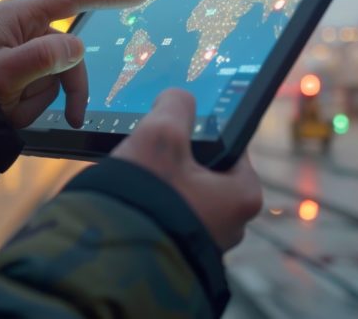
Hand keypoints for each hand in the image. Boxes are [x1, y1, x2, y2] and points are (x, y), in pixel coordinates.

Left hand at [0, 0, 148, 128]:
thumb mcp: (4, 74)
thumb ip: (44, 58)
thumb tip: (76, 47)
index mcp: (20, 16)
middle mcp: (25, 30)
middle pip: (72, 53)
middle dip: (70, 85)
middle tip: (72, 117)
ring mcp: (24, 52)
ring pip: (60, 75)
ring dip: (43, 98)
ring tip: (13, 108)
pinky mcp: (22, 73)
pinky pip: (46, 88)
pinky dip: (33, 104)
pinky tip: (11, 109)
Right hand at [112, 89, 262, 250]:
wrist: (114, 259)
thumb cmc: (147, 198)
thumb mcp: (160, 135)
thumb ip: (175, 107)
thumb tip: (178, 98)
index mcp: (244, 194)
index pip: (231, 146)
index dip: (202, 130)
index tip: (178, 125)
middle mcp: (233, 225)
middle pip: (206, 172)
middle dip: (178, 160)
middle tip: (151, 151)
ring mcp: (205, 244)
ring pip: (184, 196)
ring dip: (161, 184)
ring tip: (133, 177)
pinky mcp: (178, 256)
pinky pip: (168, 218)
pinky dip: (152, 206)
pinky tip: (128, 200)